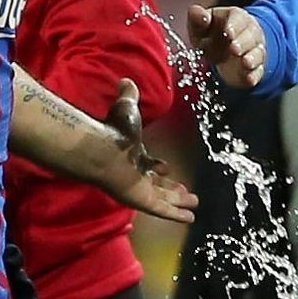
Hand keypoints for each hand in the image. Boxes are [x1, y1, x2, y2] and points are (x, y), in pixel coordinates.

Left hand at [99, 79, 197, 223]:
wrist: (104, 150)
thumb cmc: (115, 131)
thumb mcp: (127, 109)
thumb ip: (128, 96)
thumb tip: (124, 79)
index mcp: (133, 156)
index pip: (146, 165)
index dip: (157, 167)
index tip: (167, 167)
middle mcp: (135, 175)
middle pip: (156, 185)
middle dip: (172, 189)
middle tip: (186, 192)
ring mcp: (139, 190)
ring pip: (163, 199)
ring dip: (178, 202)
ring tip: (194, 205)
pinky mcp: (142, 202)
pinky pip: (163, 211)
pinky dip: (177, 215)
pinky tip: (190, 219)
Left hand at [187, 6, 266, 88]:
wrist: (224, 51)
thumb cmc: (211, 34)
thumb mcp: (201, 26)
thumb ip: (197, 19)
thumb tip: (195, 12)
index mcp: (236, 18)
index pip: (238, 18)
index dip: (233, 25)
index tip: (227, 32)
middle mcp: (249, 33)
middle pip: (250, 36)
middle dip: (243, 43)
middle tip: (234, 49)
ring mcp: (254, 50)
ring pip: (257, 52)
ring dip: (252, 58)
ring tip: (245, 63)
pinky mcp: (255, 68)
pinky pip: (258, 71)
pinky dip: (254, 75)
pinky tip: (249, 79)